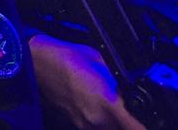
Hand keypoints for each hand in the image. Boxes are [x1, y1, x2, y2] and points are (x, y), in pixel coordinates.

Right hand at [28, 34, 147, 129]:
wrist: (33, 61)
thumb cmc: (64, 56)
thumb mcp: (98, 61)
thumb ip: (113, 81)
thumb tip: (117, 90)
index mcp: (108, 105)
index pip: (136, 129)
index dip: (142, 128)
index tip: (144, 125)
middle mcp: (96, 120)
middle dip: (126, 123)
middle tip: (125, 112)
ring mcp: (81, 124)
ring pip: (105, 129)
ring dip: (109, 123)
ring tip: (104, 106)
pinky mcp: (69, 122)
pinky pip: (89, 126)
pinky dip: (96, 122)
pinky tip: (91, 106)